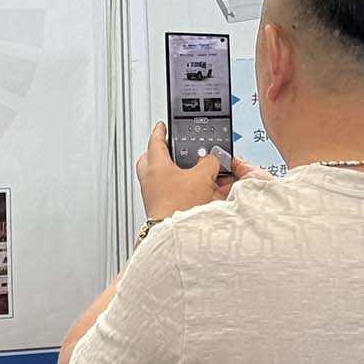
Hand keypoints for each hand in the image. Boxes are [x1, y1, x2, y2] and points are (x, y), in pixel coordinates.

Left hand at [136, 123, 262, 221]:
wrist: (177, 238)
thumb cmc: (179, 207)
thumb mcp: (202, 177)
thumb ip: (209, 162)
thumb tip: (213, 160)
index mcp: (154, 166)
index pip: (155, 140)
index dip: (162, 131)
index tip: (163, 125)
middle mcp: (151, 181)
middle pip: (153, 160)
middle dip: (165, 154)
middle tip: (175, 149)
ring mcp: (155, 197)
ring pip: (164, 178)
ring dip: (177, 174)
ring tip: (195, 173)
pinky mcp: (163, 210)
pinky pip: (172, 194)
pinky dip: (183, 190)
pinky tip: (199, 194)